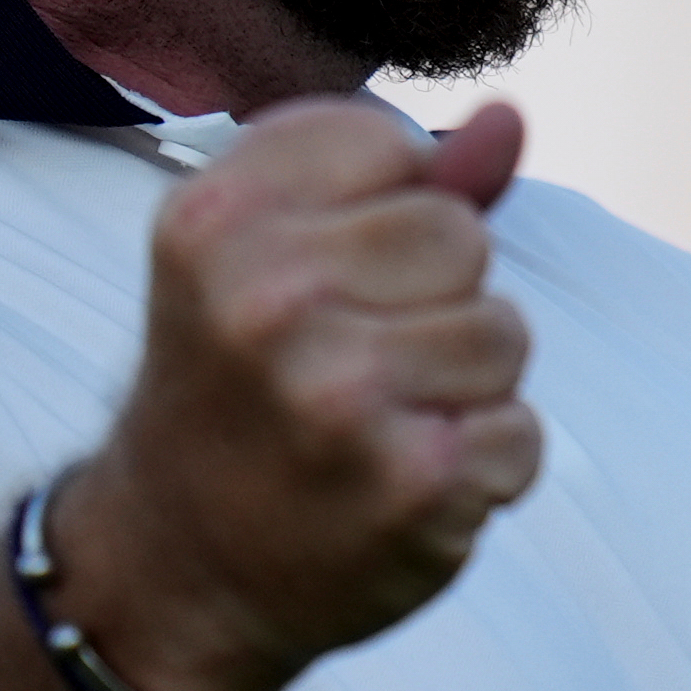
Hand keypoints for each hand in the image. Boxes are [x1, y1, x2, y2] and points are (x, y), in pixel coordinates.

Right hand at [62, 101, 543, 690]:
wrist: (170, 573)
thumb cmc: (235, 390)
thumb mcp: (266, 258)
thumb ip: (397, 180)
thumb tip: (511, 117)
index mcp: (216, 221)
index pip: (393, 145)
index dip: (381, 211)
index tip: (320, 279)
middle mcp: (268, 301)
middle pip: (461, 236)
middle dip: (432, 296)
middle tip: (349, 364)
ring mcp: (341, 397)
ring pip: (504, 333)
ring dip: (463, 385)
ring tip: (376, 424)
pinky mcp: (413, 484)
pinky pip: (519, 432)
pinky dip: (479, 466)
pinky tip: (400, 485)